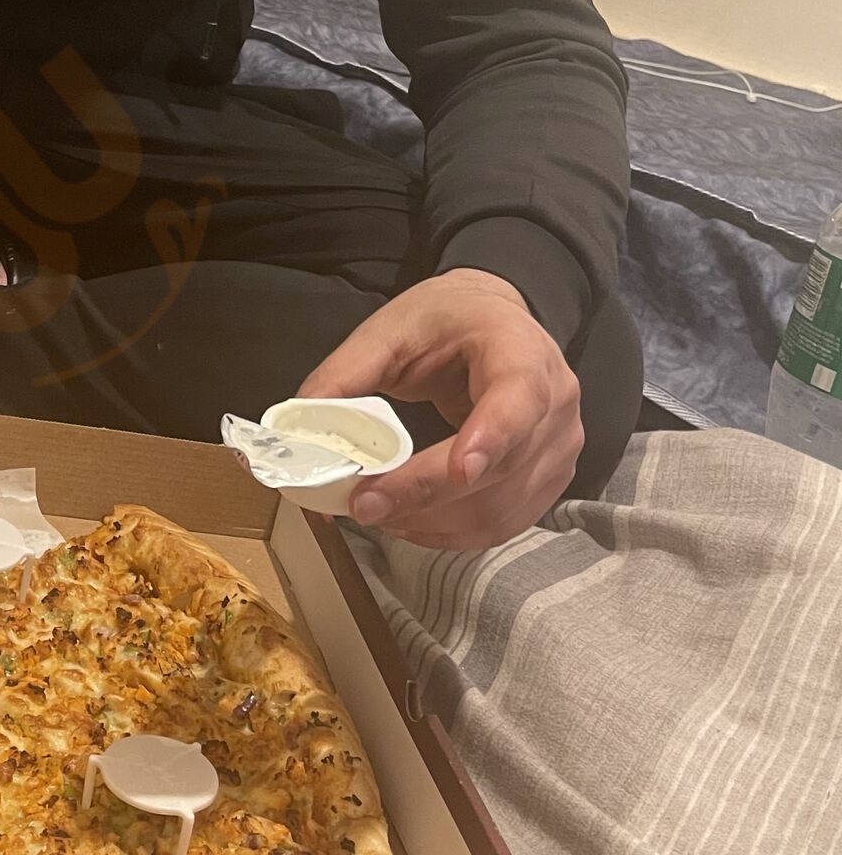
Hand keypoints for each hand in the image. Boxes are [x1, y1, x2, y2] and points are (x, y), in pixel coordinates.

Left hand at [300, 270, 585, 551]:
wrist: (492, 322)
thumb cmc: (446, 321)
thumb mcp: (390, 330)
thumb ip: (344, 375)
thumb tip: (295, 433)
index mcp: (521, 350)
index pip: (518, 398)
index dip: (492, 437)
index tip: (460, 470)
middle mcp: (555, 402)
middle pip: (501, 467)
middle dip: (426, 493)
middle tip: (364, 503)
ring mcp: (559, 446)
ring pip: (500, 508)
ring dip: (433, 521)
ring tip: (377, 511)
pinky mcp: (548, 480)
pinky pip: (503, 524)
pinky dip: (452, 533)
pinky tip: (410, 521)